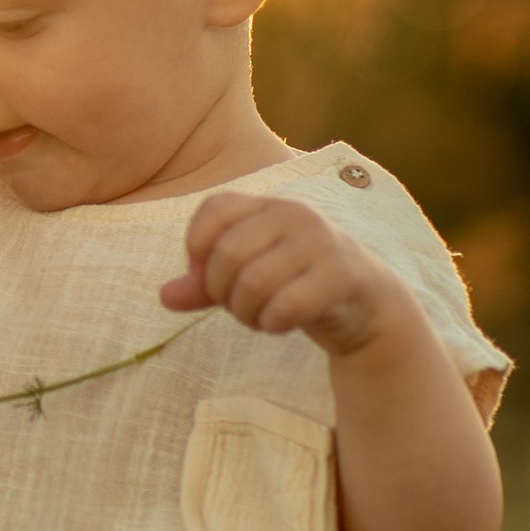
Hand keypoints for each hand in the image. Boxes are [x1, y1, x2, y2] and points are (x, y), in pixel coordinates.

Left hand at [161, 192, 410, 361]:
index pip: (213, 210)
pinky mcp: (340, 276)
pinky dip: (272, 323)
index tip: (206, 277)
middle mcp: (293, 215)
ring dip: (245, 313)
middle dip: (221, 293)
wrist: (365, 304)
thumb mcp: (246, 278)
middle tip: (236, 306)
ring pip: (253, 283)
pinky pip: (286, 306)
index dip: (197, 249)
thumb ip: (204, 285)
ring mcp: (319, 243)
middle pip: (227, 254)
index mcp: (266, 206)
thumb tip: (164, 296)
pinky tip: (279, 324)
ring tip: (257, 317)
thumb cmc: (295, 283)